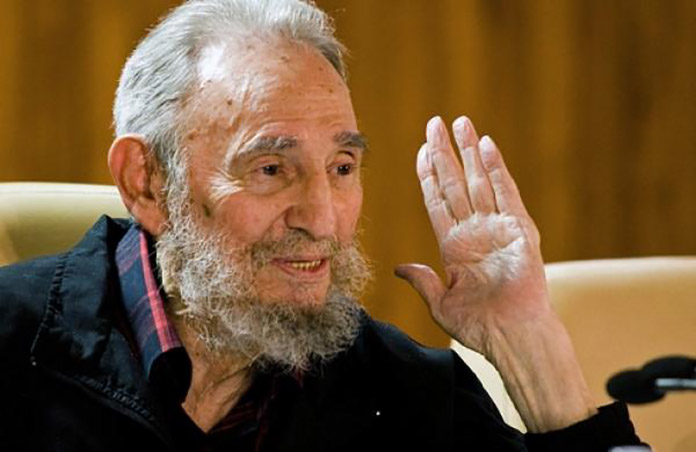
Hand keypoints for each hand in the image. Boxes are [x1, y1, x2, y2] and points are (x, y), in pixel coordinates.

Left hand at [395, 115, 549, 355]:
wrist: (510, 337)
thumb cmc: (479, 326)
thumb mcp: (440, 302)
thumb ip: (421, 280)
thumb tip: (399, 268)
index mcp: (454, 246)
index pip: (437, 201)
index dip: (428, 175)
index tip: (420, 151)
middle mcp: (475, 231)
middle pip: (455, 183)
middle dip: (444, 153)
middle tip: (435, 123)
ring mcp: (497, 227)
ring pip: (478, 181)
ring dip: (468, 152)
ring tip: (460, 123)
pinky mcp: (519, 230)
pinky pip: (505, 193)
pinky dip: (496, 169)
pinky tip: (486, 146)